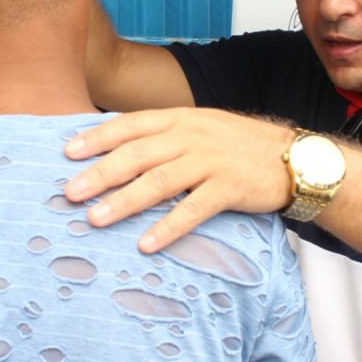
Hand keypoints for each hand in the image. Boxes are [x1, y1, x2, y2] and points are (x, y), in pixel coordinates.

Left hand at [63, 109, 295, 251]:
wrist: (294, 158)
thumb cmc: (240, 146)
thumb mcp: (202, 128)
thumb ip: (165, 136)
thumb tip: (118, 152)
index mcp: (181, 119)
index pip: (132, 124)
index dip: (98, 137)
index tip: (67, 152)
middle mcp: (193, 136)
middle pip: (138, 154)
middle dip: (101, 173)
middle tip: (70, 192)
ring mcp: (212, 161)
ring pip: (160, 180)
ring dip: (125, 201)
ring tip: (96, 219)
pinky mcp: (230, 188)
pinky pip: (193, 210)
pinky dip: (168, 227)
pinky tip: (146, 243)